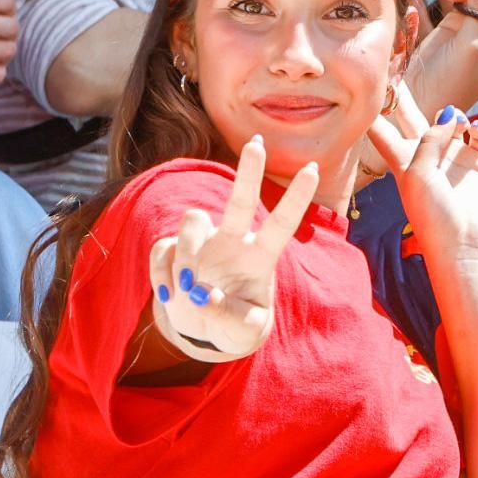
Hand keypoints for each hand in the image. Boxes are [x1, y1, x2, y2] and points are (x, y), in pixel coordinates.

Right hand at [148, 136, 319, 360]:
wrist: (205, 328)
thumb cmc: (236, 325)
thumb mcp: (243, 332)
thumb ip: (229, 317)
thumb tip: (204, 295)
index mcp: (260, 257)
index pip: (282, 224)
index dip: (296, 198)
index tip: (313, 169)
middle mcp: (233, 241)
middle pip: (242, 201)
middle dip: (249, 172)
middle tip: (257, 145)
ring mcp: (202, 242)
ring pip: (192, 223)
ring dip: (188, 257)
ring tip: (189, 289)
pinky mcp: (174, 249)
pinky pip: (164, 250)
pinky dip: (163, 274)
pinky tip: (170, 293)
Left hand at [367, 84, 477, 264]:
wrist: (464, 246)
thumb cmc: (431, 216)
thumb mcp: (419, 175)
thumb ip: (429, 140)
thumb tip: (450, 114)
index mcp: (402, 160)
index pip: (382, 126)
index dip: (375, 104)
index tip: (369, 76)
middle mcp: (427, 154)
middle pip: (413, 115)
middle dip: (407, 94)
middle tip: (402, 60)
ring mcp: (454, 157)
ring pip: (451, 120)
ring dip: (453, 115)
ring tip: (456, 123)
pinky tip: (476, 131)